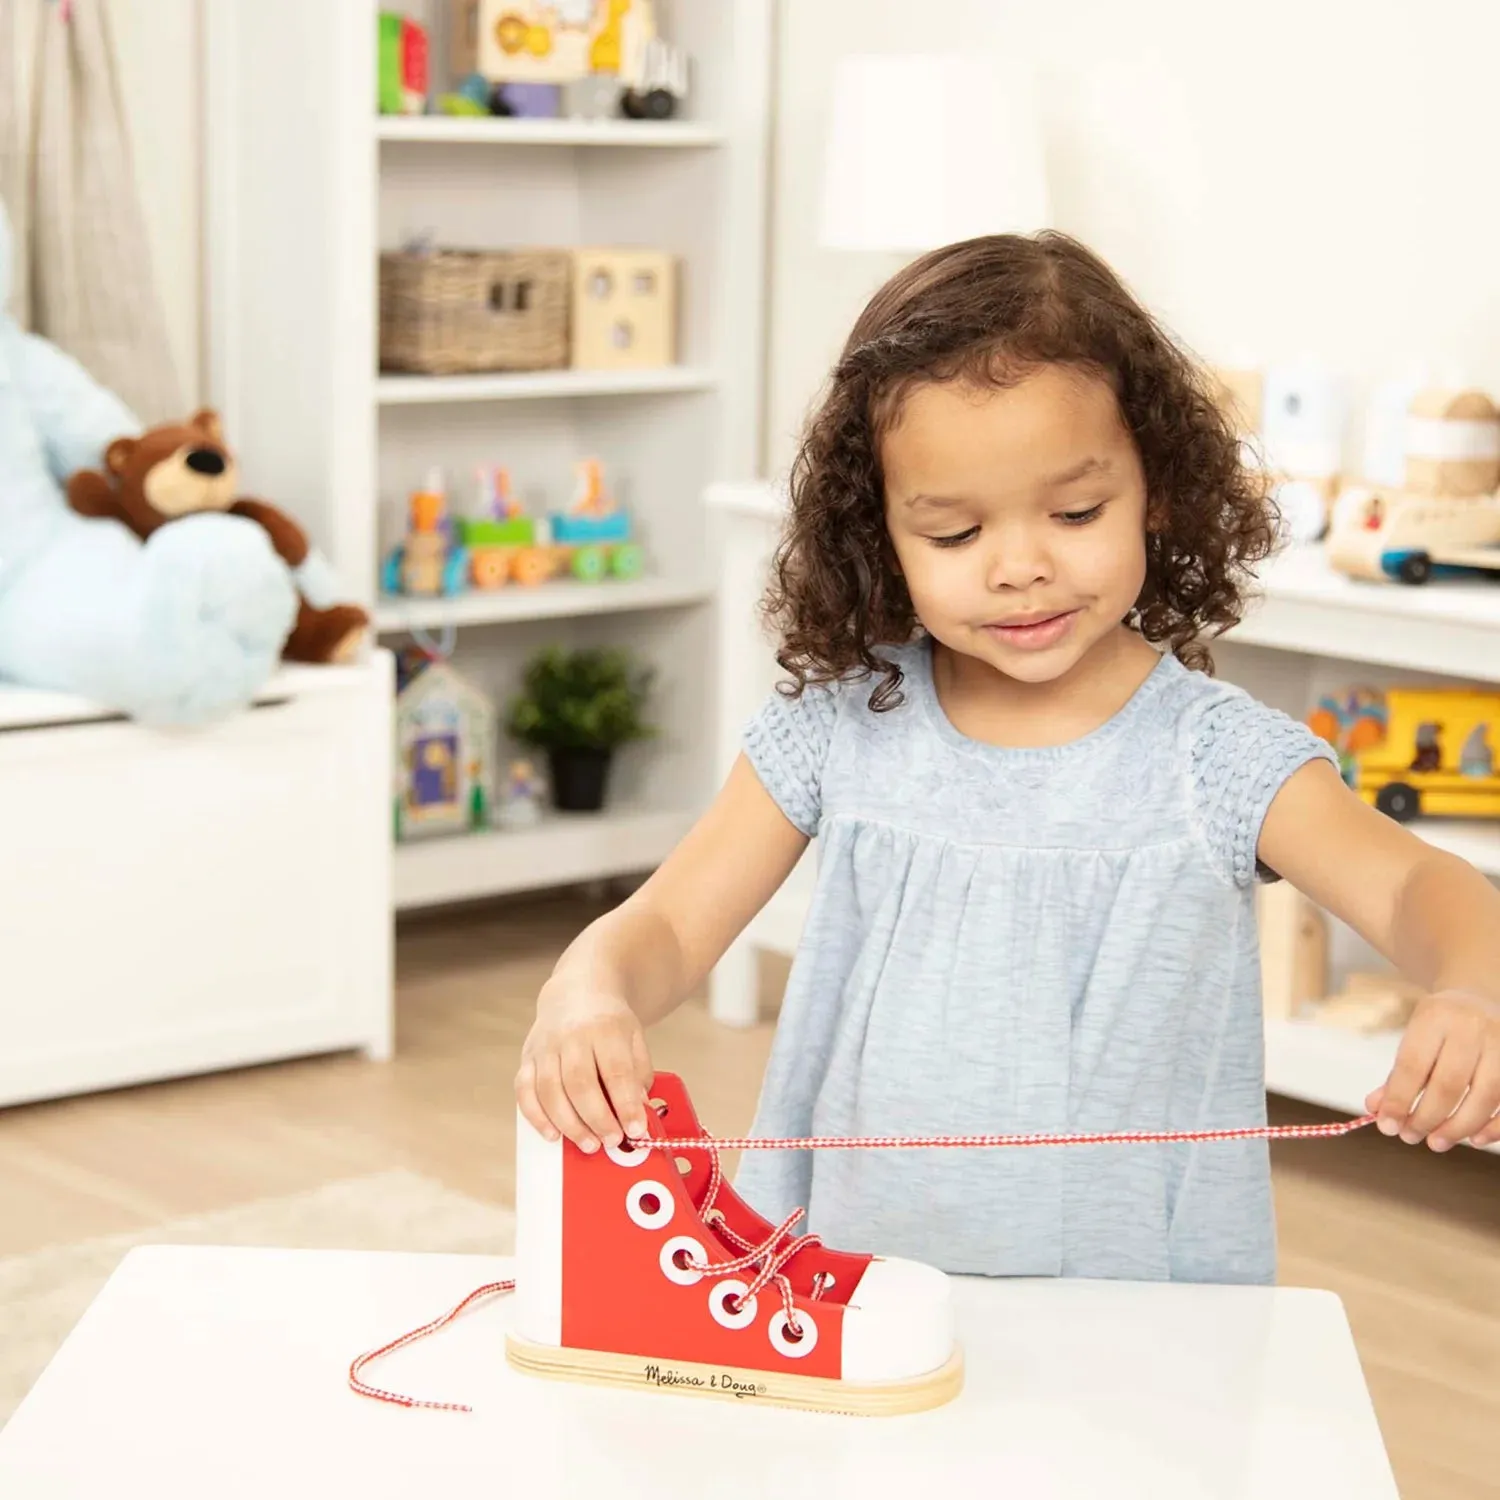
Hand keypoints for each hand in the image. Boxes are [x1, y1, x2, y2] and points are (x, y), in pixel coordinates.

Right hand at [514, 983, 653, 1154]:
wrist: (577, 992)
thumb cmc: (609, 1021)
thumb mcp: (635, 1038)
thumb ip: (638, 1074)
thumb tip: (636, 1112)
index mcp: (604, 1028)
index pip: (616, 1071)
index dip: (626, 1105)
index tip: (636, 1130)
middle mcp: (571, 1036)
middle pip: (580, 1084)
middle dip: (597, 1119)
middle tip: (612, 1142)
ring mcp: (545, 1047)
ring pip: (551, 1091)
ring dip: (569, 1125)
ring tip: (589, 1144)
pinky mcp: (527, 1057)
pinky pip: (525, 1091)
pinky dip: (536, 1117)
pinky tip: (553, 1135)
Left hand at [1366, 989, 1499, 1150]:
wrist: (1481, 997)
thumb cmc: (1442, 1025)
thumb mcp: (1415, 1037)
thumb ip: (1397, 1075)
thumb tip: (1376, 1109)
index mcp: (1435, 1016)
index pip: (1413, 1065)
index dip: (1398, 1099)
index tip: (1386, 1125)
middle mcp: (1472, 1027)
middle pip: (1449, 1084)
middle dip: (1426, 1118)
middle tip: (1410, 1137)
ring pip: (1485, 1096)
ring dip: (1459, 1127)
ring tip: (1436, 1142)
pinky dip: (1494, 1126)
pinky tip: (1475, 1138)